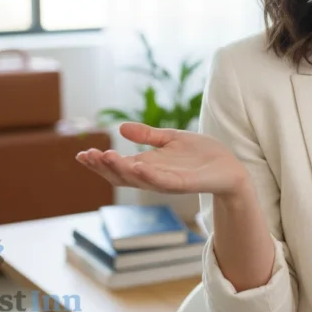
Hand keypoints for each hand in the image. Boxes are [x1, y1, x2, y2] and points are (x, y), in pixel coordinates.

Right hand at [76, 123, 247, 196]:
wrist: (230, 167)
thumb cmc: (201, 155)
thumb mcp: (171, 139)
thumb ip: (148, 136)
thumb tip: (121, 128)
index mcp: (147, 166)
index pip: (117, 167)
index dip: (99, 162)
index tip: (81, 154)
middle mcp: (153, 177)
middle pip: (121, 176)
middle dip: (102, 166)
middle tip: (87, 155)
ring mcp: (167, 182)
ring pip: (138, 179)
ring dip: (120, 169)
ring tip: (104, 156)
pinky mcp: (184, 184)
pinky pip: (163, 181)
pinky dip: (149, 175)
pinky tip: (137, 166)